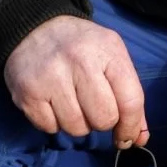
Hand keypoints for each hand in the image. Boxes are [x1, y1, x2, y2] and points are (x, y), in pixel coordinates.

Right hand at [2, 15, 149, 147]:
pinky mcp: (28, 93)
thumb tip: (139, 138)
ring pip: (76, 128)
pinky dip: (53, 122)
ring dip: (76, 123)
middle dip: (101, 121)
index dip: (131, 127)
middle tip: (91, 106)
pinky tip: (52, 102)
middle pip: (103, 119)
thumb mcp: (112, 57)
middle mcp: (79, 61)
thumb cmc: (81, 47)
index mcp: (107, 50)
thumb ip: (129, 96)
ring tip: (71, 102)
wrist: (34, 27)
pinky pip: (50, 128)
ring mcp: (51, 77)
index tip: (125, 137)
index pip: (130, 101)